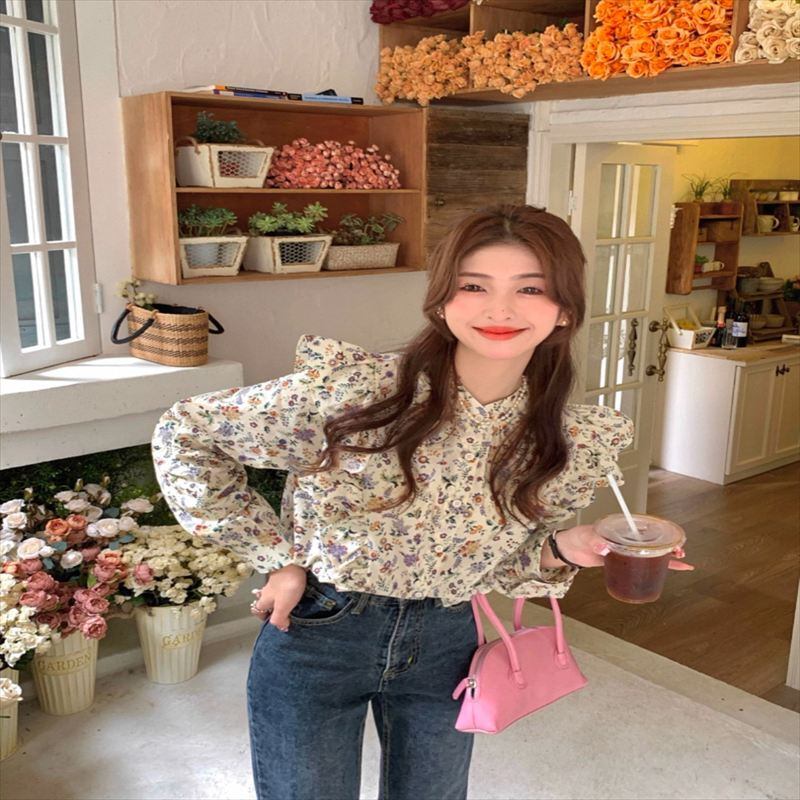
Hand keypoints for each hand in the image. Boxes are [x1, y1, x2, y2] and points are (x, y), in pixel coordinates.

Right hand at [250, 564, 306, 630]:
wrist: (293, 561)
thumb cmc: (287, 585)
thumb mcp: (282, 607)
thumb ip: (279, 619)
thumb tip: (282, 627)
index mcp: (265, 599)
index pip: (257, 610)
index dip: (261, 616)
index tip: (268, 621)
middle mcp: (267, 590)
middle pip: (264, 600)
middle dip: (269, 606)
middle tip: (279, 612)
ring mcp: (276, 580)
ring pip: (273, 592)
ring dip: (278, 598)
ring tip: (288, 603)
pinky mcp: (285, 573)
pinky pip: (283, 584)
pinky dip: (287, 589)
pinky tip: (294, 590)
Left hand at [546, 524, 694, 570]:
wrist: (569, 550)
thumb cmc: (577, 536)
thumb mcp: (586, 536)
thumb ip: (594, 540)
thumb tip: (603, 548)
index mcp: (621, 527)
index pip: (646, 528)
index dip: (661, 534)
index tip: (672, 540)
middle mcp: (626, 538)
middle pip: (653, 541)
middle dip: (669, 546)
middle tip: (680, 553)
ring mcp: (626, 550)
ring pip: (650, 553)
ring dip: (665, 558)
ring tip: (681, 562)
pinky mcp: (623, 561)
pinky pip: (640, 564)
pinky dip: (652, 568)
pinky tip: (664, 574)